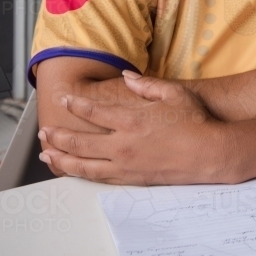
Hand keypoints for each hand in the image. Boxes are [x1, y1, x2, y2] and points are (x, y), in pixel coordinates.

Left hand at [38, 72, 232, 184]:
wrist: (210, 154)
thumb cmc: (196, 122)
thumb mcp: (175, 94)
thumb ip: (148, 85)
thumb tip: (127, 76)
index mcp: (131, 120)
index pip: (93, 111)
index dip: (75, 104)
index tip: (65, 99)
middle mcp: (122, 144)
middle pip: (79, 140)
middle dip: (58, 134)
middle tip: (46, 131)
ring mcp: (125, 164)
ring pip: (82, 163)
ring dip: (61, 157)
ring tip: (47, 153)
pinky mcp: (131, 178)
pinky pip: (98, 177)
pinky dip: (80, 173)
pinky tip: (73, 169)